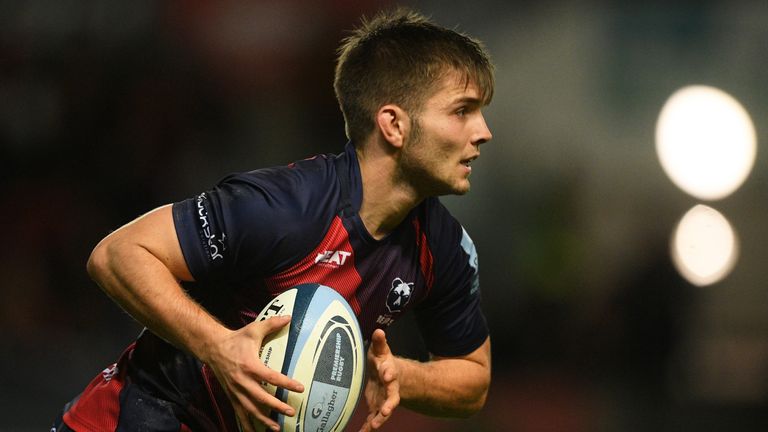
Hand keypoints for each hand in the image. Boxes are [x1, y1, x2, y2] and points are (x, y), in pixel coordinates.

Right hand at [204, 315, 304, 431]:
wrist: (213, 348)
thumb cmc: (237, 339)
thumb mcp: (254, 329)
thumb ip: (272, 324)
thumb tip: (289, 317)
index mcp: (250, 366)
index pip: (271, 377)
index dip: (286, 383)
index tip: (300, 387)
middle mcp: (242, 381)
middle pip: (261, 398)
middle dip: (276, 407)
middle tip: (290, 411)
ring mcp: (235, 391)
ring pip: (250, 410)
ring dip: (263, 420)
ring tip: (276, 428)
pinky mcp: (231, 396)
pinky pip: (240, 413)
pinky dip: (247, 424)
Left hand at [359, 329, 399, 431]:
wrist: (389, 376)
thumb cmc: (383, 362)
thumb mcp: (381, 350)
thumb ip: (379, 342)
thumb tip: (379, 331)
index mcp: (389, 373)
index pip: (390, 372)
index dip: (389, 373)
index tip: (388, 375)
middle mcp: (390, 389)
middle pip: (392, 398)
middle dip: (389, 404)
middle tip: (386, 411)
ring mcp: (384, 400)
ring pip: (383, 412)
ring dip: (379, 420)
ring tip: (374, 427)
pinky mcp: (376, 408)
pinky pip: (372, 420)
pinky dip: (367, 428)